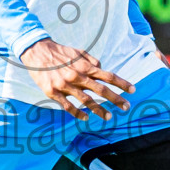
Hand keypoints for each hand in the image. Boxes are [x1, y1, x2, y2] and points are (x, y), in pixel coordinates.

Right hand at [20, 38, 134, 118]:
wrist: (36, 52)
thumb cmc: (59, 52)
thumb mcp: (77, 52)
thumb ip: (91, 60)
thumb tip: (102, 67)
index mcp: (84, 66)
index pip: (107, 76)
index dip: (121, 83)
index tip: (133, 90)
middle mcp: (77, 76)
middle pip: (101, 89)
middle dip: (116, 99)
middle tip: (127, 107)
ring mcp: (65, 85)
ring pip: (86, 100)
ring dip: (99, 109)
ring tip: (109, 117)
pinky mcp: (53, 92)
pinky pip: (68, 106)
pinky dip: (78, 113)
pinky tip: (86, 117)